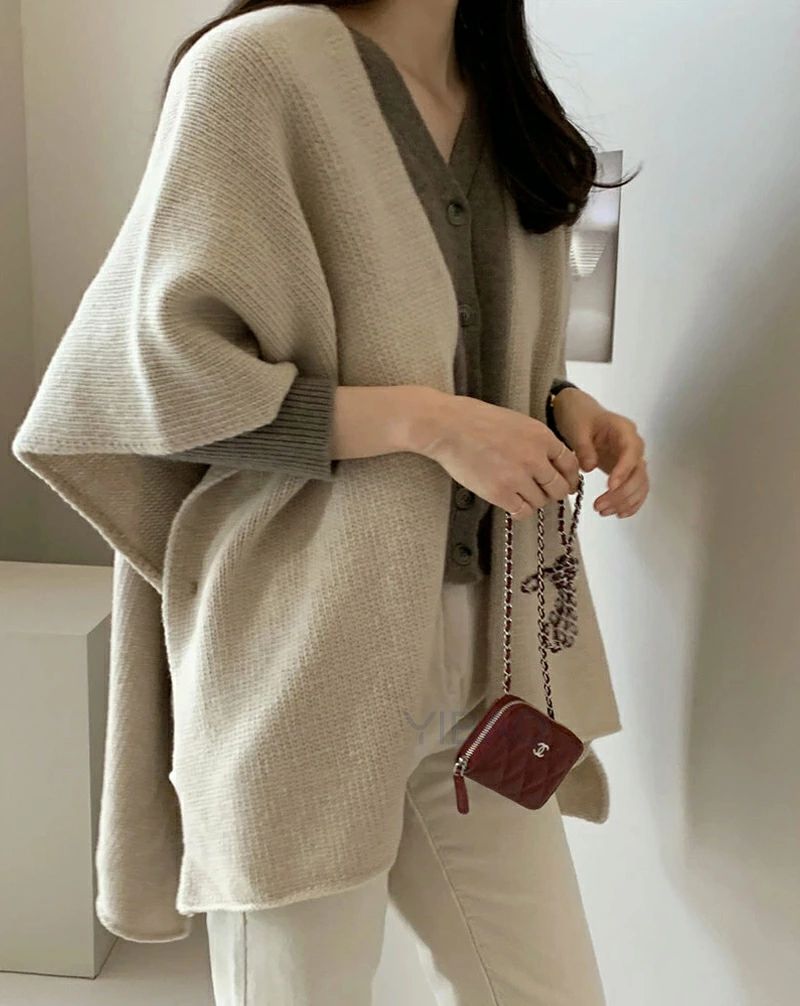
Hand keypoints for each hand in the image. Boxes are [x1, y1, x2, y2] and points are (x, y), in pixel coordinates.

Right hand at [408, 389, 580, 519]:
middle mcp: (534, 458)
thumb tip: (550, 462)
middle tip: (542, 492)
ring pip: (540, 502)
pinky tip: (510, 502)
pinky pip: (521, 511)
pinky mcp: (499, 493)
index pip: (570, 464)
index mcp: (541, 437)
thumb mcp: (517, 422)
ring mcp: (517, 477)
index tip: (565, 483)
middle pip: (558, 487)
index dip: (569, 477)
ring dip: (532, 500)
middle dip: (553, 492)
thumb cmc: (476, 421)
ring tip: (518, 493)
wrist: (448, 427)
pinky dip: (518, 510)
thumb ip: (537, 442)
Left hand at [552, 388, 648, 517]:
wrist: (582, 415)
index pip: (631, 452)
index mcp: (624, 430)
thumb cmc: (580, 417)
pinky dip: (631, 502)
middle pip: (638, 472)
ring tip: (602, 511)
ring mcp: (633, 459)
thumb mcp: (577, 428)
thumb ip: (584, 447)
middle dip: (622, 493)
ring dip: (625, 501)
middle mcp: (634, 445)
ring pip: (639, 484)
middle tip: (599, 506)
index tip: (610, 486)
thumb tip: (589, 466)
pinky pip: (636, 488)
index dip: (624, 470)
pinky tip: (618, 513)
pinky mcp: (628, 471)